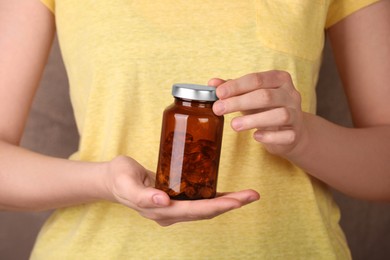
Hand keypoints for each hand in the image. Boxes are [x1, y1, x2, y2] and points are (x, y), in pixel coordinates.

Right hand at [104, 156, 259, 225]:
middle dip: (231, 203)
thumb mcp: (126, 183)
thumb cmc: (118, 178)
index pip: (195, 210)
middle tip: (252, 195)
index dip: (218, 206)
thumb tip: (163, 202)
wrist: (113, 180)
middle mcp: (172, 212)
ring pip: (206, 206)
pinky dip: (216, 196)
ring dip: (228, 201)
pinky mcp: (177, 197)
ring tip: (248, 194)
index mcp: (161, 211)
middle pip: (207, 210)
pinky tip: (229, 192)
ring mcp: (175, 206)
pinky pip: (200, 199)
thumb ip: (142, 196)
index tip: (237, 200)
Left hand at [209, 71, 305, 156]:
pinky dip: (269, 136)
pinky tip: (255, 136)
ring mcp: (296, 115)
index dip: (236, 86)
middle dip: (239, 102)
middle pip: (265, 96)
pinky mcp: (295, 134)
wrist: (291, 132)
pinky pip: (285, 135)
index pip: (257, 79)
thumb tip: (212, 83)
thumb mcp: (250, 95)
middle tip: (218, 109)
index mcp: (280, 79)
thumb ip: (233, 88)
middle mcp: (291, 95)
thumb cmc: (267, 109)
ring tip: (234, 125)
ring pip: (279, 115)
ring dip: (254, 120)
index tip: (219, 93)